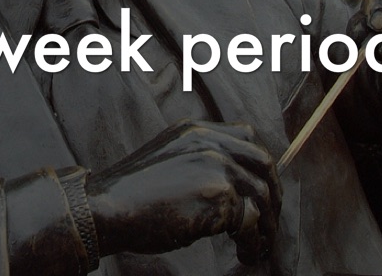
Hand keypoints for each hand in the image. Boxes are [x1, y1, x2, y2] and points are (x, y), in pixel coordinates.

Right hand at [86, 120, 280, 264]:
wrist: (108, 207)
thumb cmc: (132, 194)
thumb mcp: (168, 157)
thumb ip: (197, 157)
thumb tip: (230, 184)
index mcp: (196, 129)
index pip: (247, 136)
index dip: (261, 165)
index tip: (263, 190)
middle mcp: (209, 140)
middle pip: (263, 162)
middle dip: (273, 195)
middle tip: (271, 223)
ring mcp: (214, 164)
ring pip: (261, 194)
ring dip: (267, 226)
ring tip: (258, 246)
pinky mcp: (217, 193)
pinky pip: (251, 221)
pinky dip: (254, 241)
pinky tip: (245, 253)